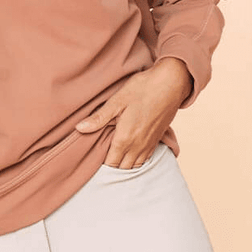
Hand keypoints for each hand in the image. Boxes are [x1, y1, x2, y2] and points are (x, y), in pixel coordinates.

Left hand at [74, 58, 192, 167]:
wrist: (172, 83)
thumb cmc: (143, 89)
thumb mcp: (117, 101)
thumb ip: (99, 118)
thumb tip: (80, 128)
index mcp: (125, 138)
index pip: (110, 164)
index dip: (101, 165)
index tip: (93, 160)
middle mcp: (138, 146)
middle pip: (122, 168)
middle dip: (112, 167)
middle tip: (101, 159)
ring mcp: (149, 144)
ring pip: (135, 166)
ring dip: (125, 165)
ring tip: (115, 158)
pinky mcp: (158, 139)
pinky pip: (146, 159)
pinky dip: (137, 160)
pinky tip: (131, 154)